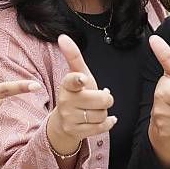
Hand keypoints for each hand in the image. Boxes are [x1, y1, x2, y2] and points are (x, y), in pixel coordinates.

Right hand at [47, 34, 116, 155]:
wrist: (64, 121)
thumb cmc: (76, 92)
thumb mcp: (77, 74)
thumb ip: (73, 56)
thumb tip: (62, 36)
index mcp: (67, 84)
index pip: (72, 80)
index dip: (78, 80)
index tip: (82, 80)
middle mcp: (65, 101)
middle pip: (101, 99)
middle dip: (105, 98)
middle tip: (100, 97)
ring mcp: (70, 118)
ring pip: (102, 114)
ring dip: (104, 112)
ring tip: (95, 109)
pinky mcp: (76, 132)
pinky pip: (101, 127)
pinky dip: (107, 123)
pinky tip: (104, 119)